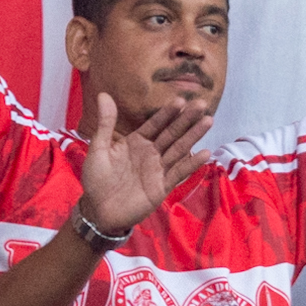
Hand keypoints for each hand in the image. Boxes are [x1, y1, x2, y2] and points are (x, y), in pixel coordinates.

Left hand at [76, 92, 210, 233]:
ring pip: (179, 149)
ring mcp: (158, 169)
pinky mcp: (162, 186)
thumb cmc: (97, 179)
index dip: (167, 113)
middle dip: (186, 119)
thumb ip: (105, 124)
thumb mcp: (99, 149)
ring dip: (193, 135)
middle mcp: (151, 152)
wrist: (98, 211)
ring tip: (208, 121)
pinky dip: (191, 163)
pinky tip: (205, 153)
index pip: (155, 124)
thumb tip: (103, 94)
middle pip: (171, 133)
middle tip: (201, 104)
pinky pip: (178, 172)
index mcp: (136, 141)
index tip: (180, 100)